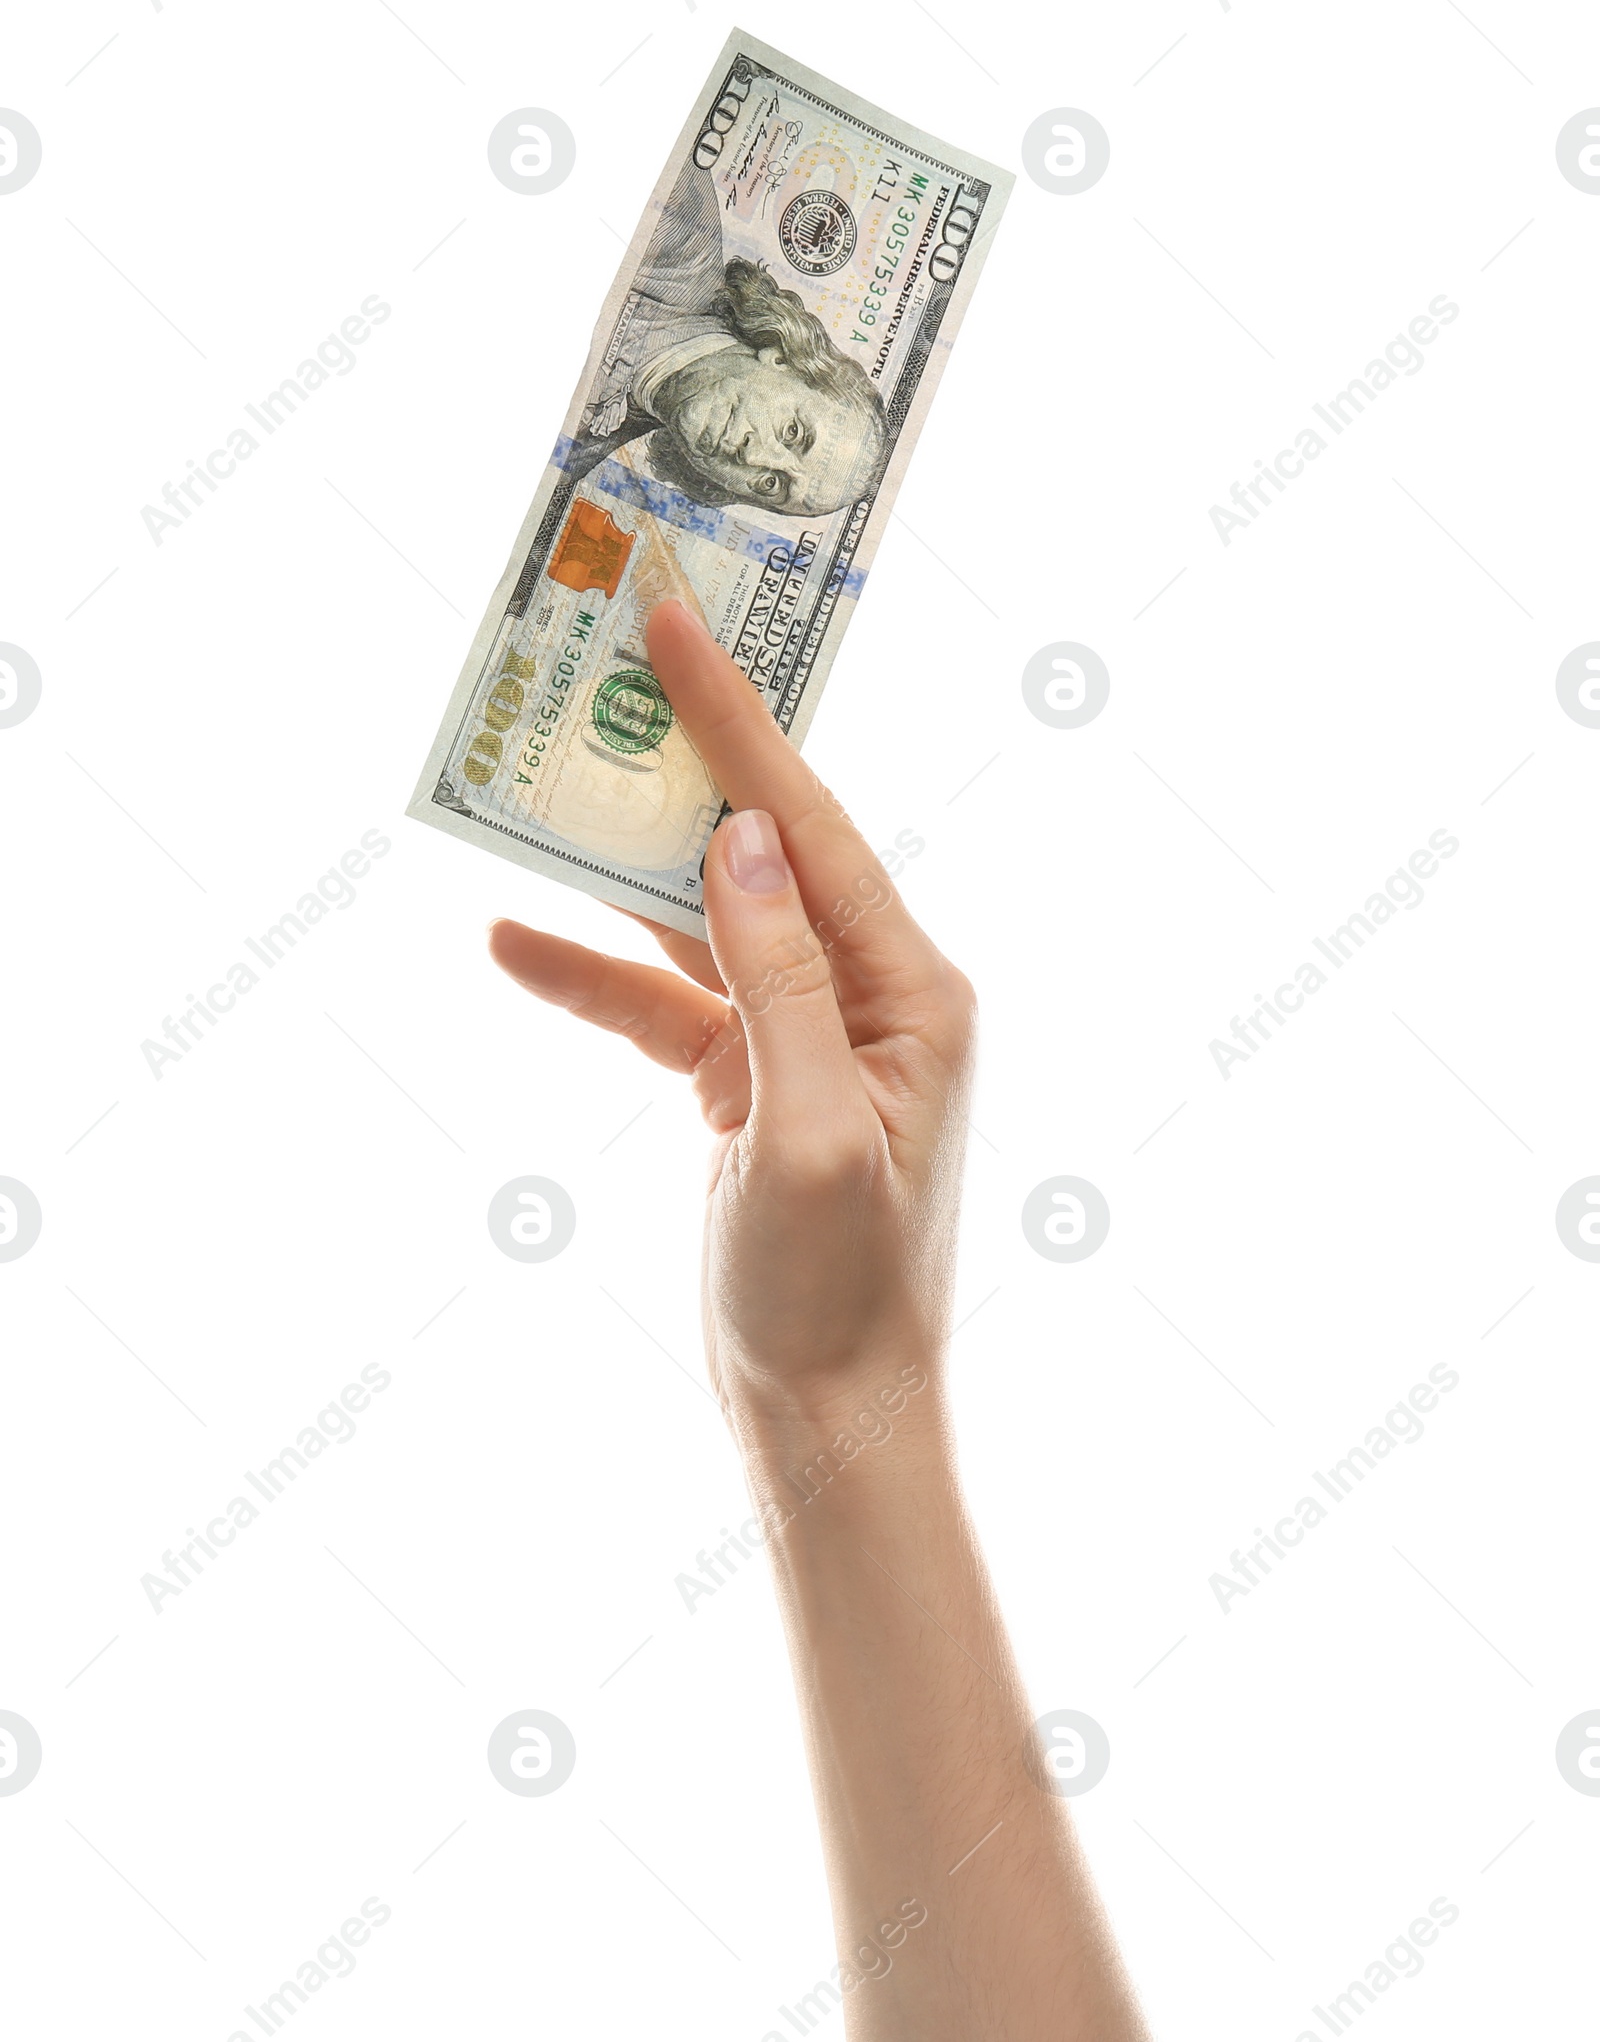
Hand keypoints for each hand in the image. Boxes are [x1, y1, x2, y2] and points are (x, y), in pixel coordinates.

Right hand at [487, 599, 974, 1433]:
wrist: (828, 1416)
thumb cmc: (838, 1294)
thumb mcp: (806, 1134)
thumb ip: (778, 980)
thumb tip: (740, 842)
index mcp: (912, 992)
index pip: (810, 830)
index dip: (739, 725)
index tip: (674, 625)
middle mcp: (869, 994)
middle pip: (759, 849)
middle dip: (680, 761)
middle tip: (605, 657)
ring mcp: (807, 1033)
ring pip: (700, 917)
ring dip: (615, 867)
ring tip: (532, 785)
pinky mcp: (751, 1079)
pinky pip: (667, 1003)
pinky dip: (596, 977)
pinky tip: (513, 943)